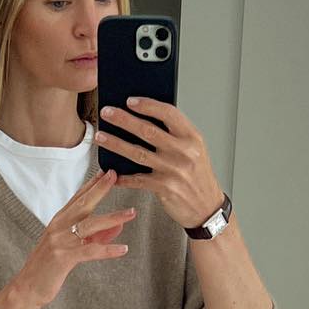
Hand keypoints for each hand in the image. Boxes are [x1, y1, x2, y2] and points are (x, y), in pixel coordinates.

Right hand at [10, 167, 136, 308]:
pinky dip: (108, 249)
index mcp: (58, 222)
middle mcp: (58, 227)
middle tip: (115, 176)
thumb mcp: (70, 247)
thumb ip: (93, 236)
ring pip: (90, 225)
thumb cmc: (48, 268)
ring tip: (131, 213)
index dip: (92, 184)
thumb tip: (117, 227)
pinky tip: (122, 249)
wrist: (27, 287)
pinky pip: (91, 251)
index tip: (106, 172)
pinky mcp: (64, 258)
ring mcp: (60, 241)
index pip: (77, 198)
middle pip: (83, 203)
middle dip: (100, 188)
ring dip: (113, 218)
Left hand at [95, 97, 224, 229]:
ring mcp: (174, 170)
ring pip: (138, 153)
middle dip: (123, 119)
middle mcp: (184, 152)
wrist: (207, 208)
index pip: (169, 113)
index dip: (148, 105)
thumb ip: (176, 135)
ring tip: (101, 136)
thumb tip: (146, 118)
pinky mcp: (165, 188)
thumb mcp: (195, 150)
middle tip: (107, 112)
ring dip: (116, 144)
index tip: (130, 100)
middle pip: (148, 130)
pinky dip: (123, 176)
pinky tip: (111, 171)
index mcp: (192, 137)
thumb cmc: (198, 176)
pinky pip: (138, 179)